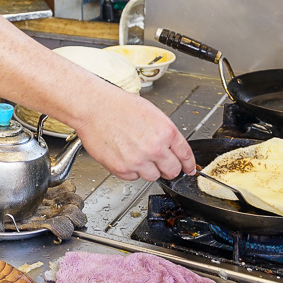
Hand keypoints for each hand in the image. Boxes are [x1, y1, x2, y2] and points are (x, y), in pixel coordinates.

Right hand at [70, 84, 195, 181]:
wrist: (93, 107)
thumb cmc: (117, 105)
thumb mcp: (151, 113)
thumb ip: (165, 133)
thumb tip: (173, 148)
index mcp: (166, 131)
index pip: (185, 156)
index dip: (189, 165)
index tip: (189, 169)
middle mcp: (155, 148)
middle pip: (172, 171)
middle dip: (168, 167)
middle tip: (158, 161)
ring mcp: (139, 160)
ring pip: (153, 177)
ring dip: (147, 169)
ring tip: (135, 153)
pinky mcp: (122, 169)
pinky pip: (133, 177)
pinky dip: (130, 170)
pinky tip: (123, 154)